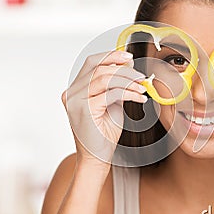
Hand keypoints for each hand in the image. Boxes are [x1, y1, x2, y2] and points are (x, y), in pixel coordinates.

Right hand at [62, 51, 146, 166]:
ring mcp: (75, 100)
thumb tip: (128, 65)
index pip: (91, 63)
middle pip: (98, 68)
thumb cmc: (104, 133)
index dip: (110, 56)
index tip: (129, 57)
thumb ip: (117, 84)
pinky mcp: (84, 109)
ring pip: (104, 78)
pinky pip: (110, 93)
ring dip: (128, 81)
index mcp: (76, 89)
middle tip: (141, 76)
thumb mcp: (112, 103)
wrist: (97, 158)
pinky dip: (128, 93)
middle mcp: (71, 92)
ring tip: (142, 88)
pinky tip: (139, 98)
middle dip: (123, 69)